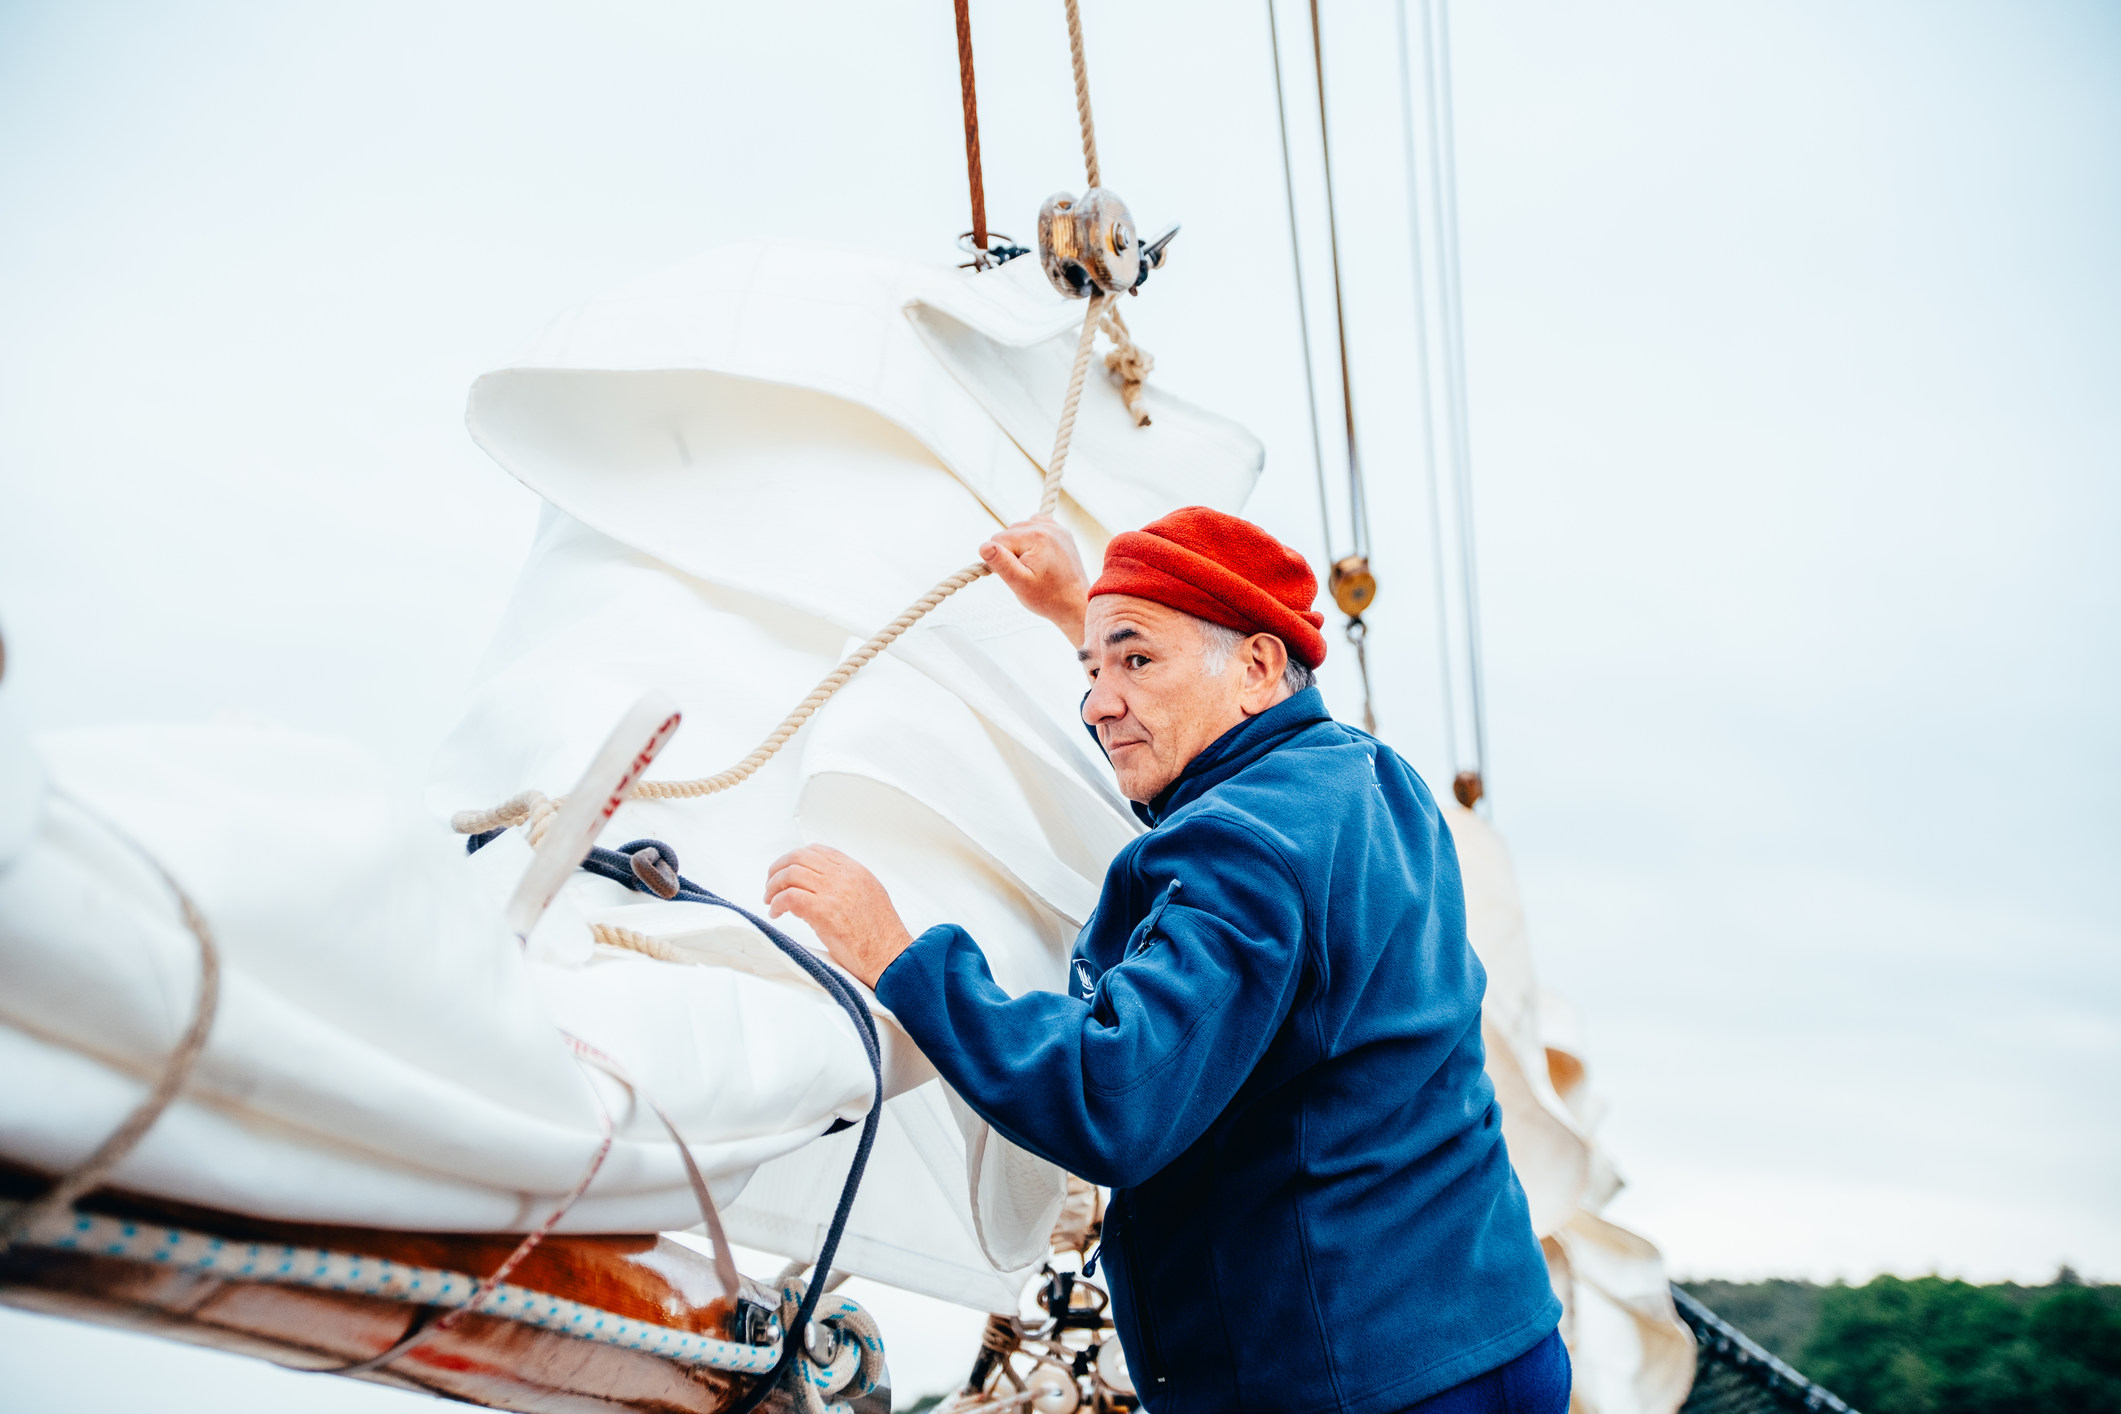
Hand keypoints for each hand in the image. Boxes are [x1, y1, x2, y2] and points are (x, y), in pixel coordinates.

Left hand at [764, 845, 914, 988]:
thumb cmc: (880, 935)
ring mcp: (833, 892)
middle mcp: (844, 876)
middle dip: (778, 868)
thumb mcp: (869, 896)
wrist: (889, 956)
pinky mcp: (823, 912)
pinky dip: (777, 903)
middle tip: (771, 884)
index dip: (796, 857)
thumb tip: (818, 885)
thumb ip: (847, 884)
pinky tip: (777, 912)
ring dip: (774, 887)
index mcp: (856, 871)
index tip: (786, 870)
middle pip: (799, 857)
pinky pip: (789, 897)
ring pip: (790, 874)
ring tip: (771, 900)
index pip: (818, 851)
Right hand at [979, 517, 1089, 644]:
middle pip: (1009, 532)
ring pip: (1021, 529)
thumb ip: (1001, 563)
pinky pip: (1036, 527)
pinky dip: (1032, 540)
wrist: (1075, 603)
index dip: (1001, 560)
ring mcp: (1057, 528)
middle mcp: (1048, 526)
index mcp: (1036, 536)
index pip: (997, 539)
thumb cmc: (1048, 597)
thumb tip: (983, 546)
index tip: (1017, 575)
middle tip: (1027, 573)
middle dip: (1011, 552)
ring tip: (1034, 567)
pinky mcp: (1062, 532)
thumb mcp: (1019, 583)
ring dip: (1021, 546)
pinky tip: (1039, 556)